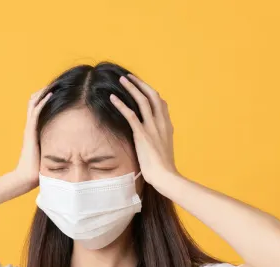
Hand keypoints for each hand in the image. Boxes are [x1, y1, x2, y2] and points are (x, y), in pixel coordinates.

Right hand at [13, 86, 52, 189]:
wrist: (27, 177)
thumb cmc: (39, 168)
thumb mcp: (49, 152)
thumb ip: (56, 146)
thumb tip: (70, 147)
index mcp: (34, 129)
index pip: (37, 107)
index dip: (45, 97)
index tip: (57, 90)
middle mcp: (30, 126)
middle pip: (34, 101)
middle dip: (44, 91)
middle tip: (56, 83)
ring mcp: (29, 127)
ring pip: (33, 103)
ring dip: (43, 92)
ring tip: (54, 84)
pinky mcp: (30, 131)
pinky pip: (36, 112)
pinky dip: (43, 101)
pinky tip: (51, 94)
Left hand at [109, 74, 179, 188]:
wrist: (165, 176)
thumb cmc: (163, 168)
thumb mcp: (163, 149)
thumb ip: (159, 140)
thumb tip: (153, 139)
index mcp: (167, 126)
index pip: (161, 103)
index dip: (151, 93)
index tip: (142, 87)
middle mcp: (161, 123)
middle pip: (153, 96)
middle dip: (141, 84)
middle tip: (130, 77)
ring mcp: (152, 128)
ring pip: (143, 100)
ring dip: (132, 88)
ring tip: (122, 80)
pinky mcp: (142, 134)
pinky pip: (130, 115)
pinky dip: (121, 104)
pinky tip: (112, 97)